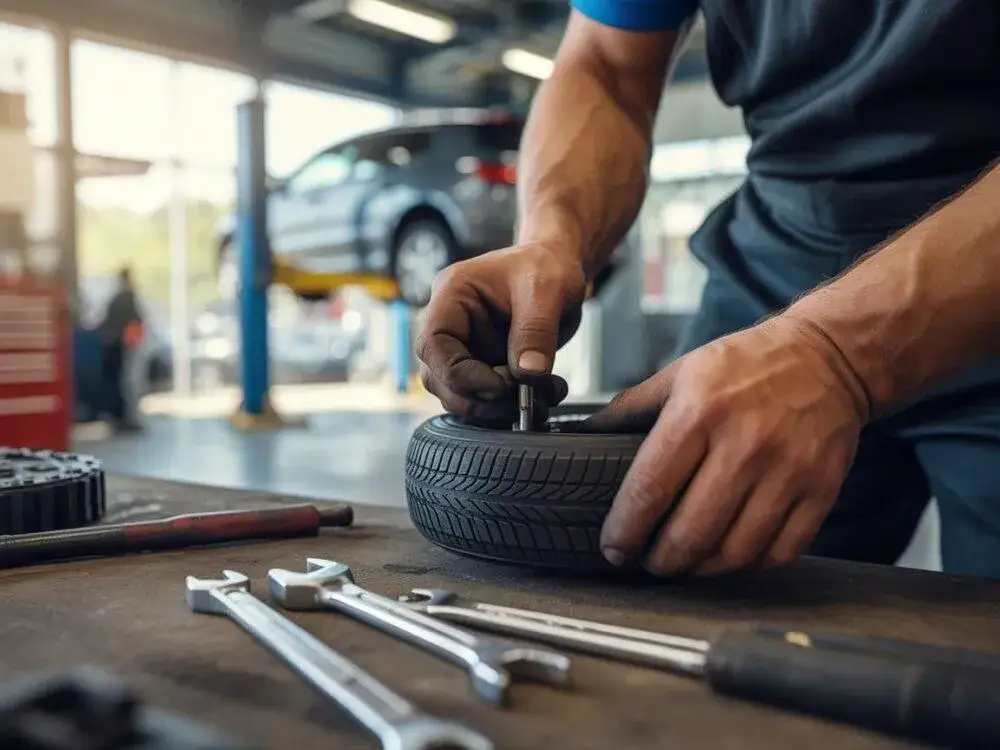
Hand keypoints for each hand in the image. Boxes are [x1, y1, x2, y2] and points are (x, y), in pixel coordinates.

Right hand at [416, 242, 586, 425]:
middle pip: (439, 377)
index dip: (460, 375)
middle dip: (478, 399)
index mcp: (452, 296)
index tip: (500, 388)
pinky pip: (485, 397)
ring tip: (540, 397)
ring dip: (497, 407)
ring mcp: (467, 347)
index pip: (433, 345)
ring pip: (460, 394)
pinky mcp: (485, 365)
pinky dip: (511, 405)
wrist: (559, 268)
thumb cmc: (545, 266)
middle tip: (521, 402)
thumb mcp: (547, 290)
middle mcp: (452, 324)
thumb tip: (528, 374)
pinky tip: (544, 394)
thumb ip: (535, 331)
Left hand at [585, 315, 870, 575]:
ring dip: (701, 569)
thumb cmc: (746, 365)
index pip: (650, 489)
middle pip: (691, 532)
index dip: (625, 530)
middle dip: (660, 560)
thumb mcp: (681, 372)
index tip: (614, 548)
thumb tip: (583, 436)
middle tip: (648, 561)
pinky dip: (749, 566)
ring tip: (685, 563)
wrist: (828, 357)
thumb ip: (631, 407)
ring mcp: (787, 471)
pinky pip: (779, 552)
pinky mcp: (820, 491)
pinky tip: (730, 557)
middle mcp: (744, 445)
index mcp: (699, 412)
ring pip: (734, 552)